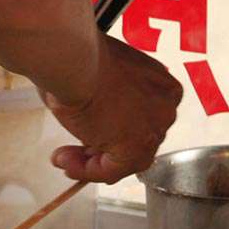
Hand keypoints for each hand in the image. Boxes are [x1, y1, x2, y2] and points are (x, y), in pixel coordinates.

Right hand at [43, 35, 181, 183]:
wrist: (77, 59)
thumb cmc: (82, 57)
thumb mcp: (101, 76)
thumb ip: (107, 99)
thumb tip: (89, 117)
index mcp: (163, 85)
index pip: (140, 120)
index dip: (110, 131)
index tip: (87, 134)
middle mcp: (165, 108)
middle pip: (133, 141)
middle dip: (100, 148)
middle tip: (72, 150)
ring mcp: (154, 130)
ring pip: (123, 160)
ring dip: (89, 163)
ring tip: (63, 158)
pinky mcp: (136, 150)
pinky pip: (110, 171)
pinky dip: (86, 171)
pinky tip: (66, 162)